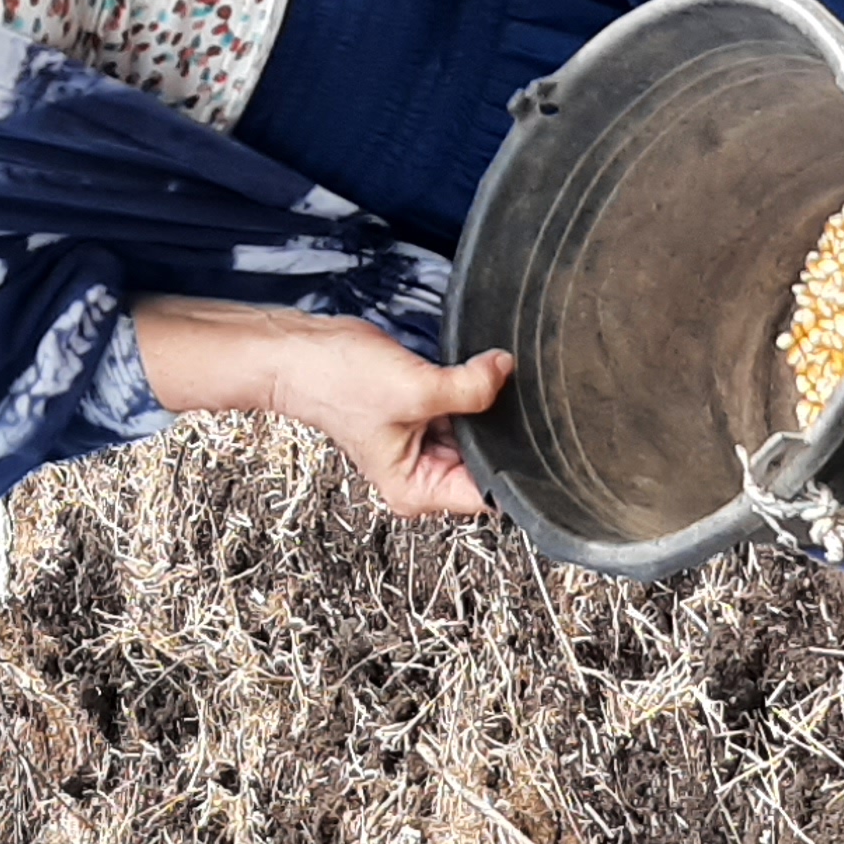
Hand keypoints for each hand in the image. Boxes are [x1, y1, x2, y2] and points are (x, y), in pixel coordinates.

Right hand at [130, 296, 515, 517]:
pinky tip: (478, 373)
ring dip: (488, 407)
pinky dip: (473, 390)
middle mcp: (425, 475)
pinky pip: (466, 407)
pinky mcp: (425, 413)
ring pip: (481, 431)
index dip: (517, 465)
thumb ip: (470, 387)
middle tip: (520, 398)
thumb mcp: (414, 389)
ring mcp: (425, 444)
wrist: (300, 351)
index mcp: (419, 491)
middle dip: (504, 430)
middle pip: (489, 459)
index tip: (542, 440)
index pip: (490, 492)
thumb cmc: (336, 383)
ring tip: (488, 380)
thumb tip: (507, 371)